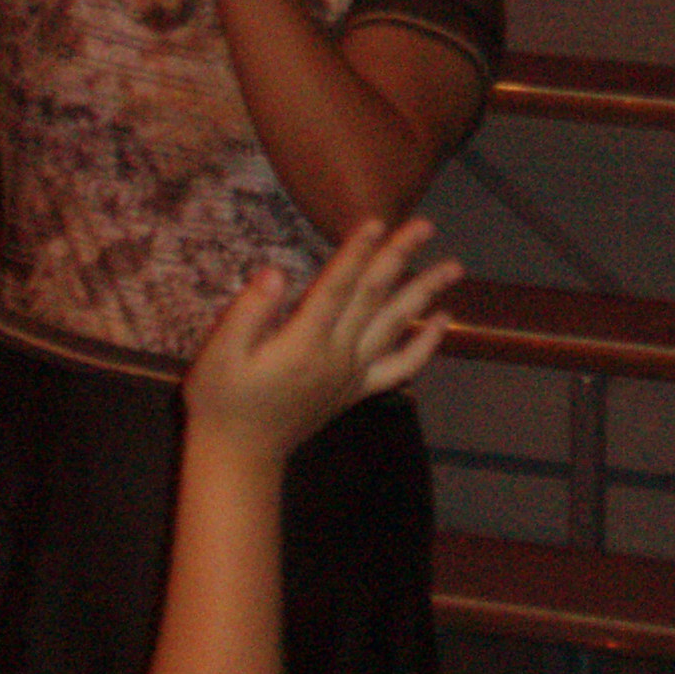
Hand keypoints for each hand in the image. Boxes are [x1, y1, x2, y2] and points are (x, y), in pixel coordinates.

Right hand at [184, 218, 460, 460]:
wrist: (241, 453)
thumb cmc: (223, 398)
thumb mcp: (220, 353)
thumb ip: (249, 311)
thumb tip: (276, 272)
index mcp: (303, 343)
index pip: (336, 288)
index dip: (356, 252)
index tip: (376, 220)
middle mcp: (337, 355)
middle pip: (374, 297)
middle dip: (400, 257)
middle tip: (425, 225)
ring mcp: (353, 374)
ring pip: (395, 326)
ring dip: (424, 293)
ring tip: (453, 267)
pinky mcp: (358, 389)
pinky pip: (401, 367)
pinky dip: (426, 345)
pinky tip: (442, 321)